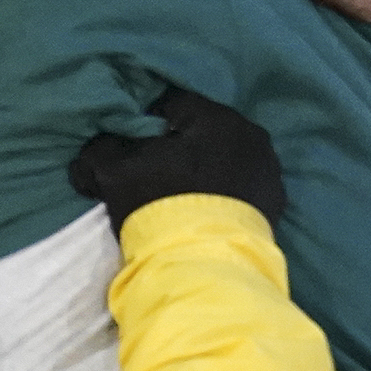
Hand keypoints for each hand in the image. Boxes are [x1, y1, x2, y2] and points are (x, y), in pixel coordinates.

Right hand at [69, 87, 287, 229]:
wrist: (204, 266)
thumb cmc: (160, 205)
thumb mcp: (114, 173)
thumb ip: (100, 150)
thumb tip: (95, 149)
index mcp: (216, 117)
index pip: (173, 104)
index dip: (147, 121)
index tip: (133, 144)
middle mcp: (251, 136)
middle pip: (205, 132)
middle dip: (182, 146)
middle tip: (156, 171)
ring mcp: (269, 172)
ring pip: (227, 160)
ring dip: (206, 170)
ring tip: (183, 195)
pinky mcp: (275, 206)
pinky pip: (243, 189)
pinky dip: (225, 194)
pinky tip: (206, 212)